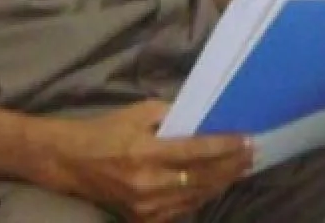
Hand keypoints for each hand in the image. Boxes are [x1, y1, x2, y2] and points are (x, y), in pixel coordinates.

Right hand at [53, 99, 252, 221]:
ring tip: (241, 168)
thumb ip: (172, 114)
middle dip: (231, 165)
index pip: (196, 151)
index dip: (225, 146)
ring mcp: (146, 206)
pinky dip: (201, 196)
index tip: (248, 139)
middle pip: (202, 177)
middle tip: (253, 154)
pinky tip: (216, 185)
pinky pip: (182, 210)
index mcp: (145, 152)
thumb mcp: (138, 112)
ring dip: (222, 182)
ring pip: (196, 196)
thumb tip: (203, 117)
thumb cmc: (105, 131)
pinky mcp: (143, 219)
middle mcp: (148, 183)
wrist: (71, 163)